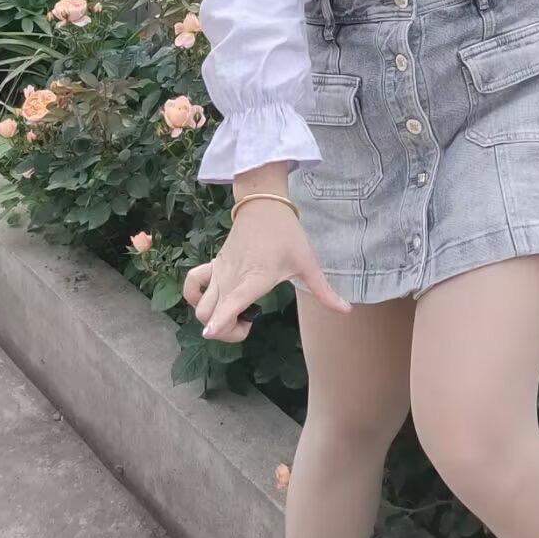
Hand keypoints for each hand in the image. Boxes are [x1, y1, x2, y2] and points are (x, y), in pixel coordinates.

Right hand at [183, 197, 351, 341]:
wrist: (264, 204)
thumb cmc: (286, 233)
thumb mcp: (307, 263)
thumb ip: (324, 290)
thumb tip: (346, 310)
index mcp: (254, 279)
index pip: (230, 304)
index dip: (219, 322)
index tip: (211, 334)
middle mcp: (231, 279)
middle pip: (209, 315)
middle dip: (223, 332)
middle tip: (247, 325)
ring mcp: (220, 272)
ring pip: (200, 305)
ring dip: (211, 319)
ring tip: (234, 315)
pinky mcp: (215, 265)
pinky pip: (193, 283)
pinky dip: (194, 296)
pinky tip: (211, 301)